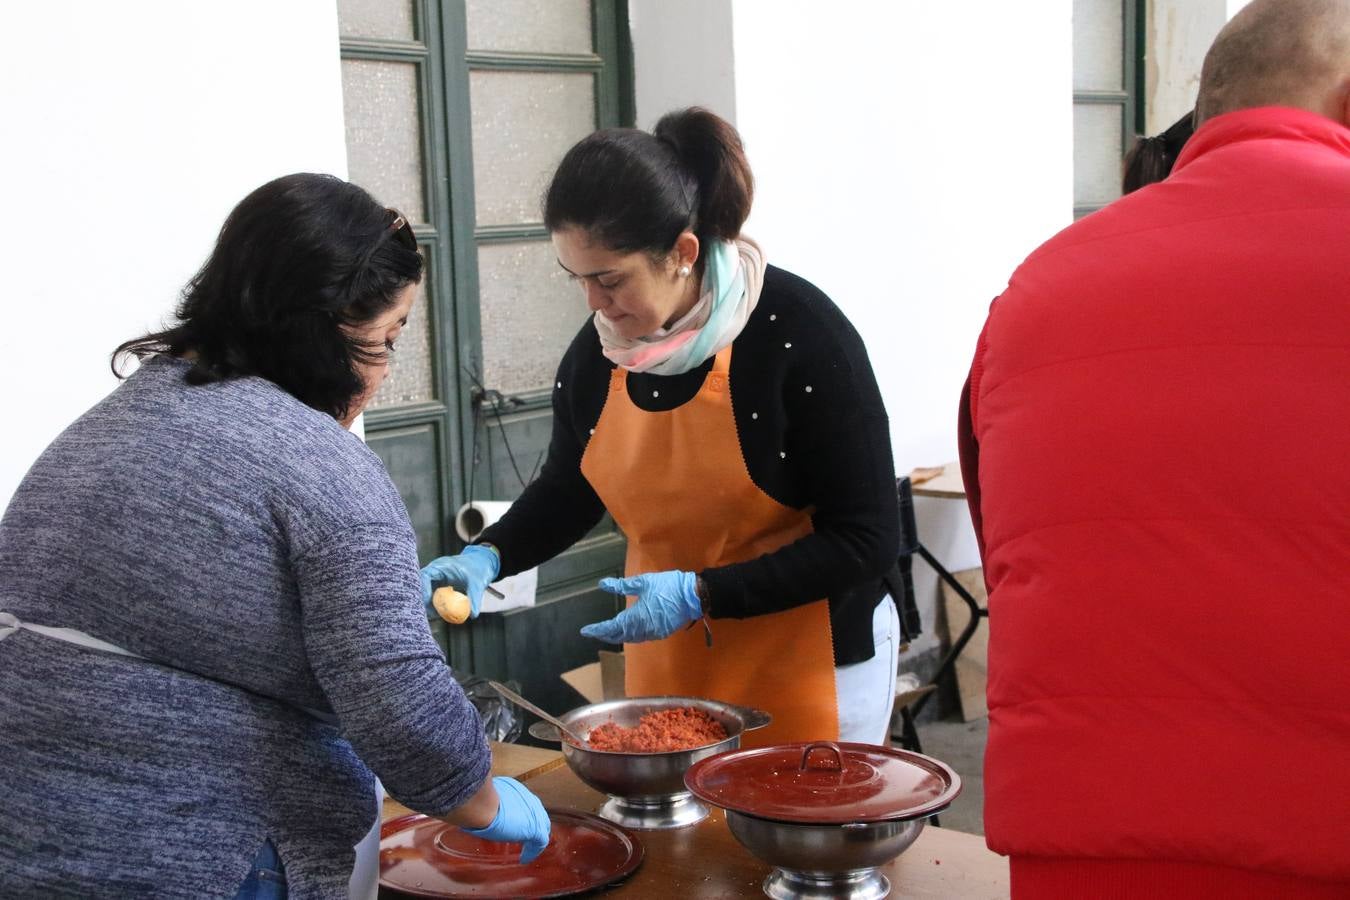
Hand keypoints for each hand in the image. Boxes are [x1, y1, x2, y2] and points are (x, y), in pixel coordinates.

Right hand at [420, 545, 499, 618]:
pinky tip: (438, 613)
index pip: (425, 575)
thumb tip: (472, 614)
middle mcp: (436, 571)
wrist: (481, 564)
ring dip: (427, 603)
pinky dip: (433, 604)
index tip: (427, 601)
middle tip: (429, 613)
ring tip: (435, 615)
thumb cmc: (478, 568)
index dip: (423, 588)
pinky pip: (431, 595)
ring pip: (425, 591)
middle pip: (421, 585)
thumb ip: (474, 599)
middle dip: (423, 599)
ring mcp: (436, 578)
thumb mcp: (477, 584)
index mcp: (442, 566)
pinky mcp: (438, 585)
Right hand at [462, 776, 550, 863]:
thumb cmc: (479, 799)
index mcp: (519, 791)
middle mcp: (530, 800)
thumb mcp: (485, 795)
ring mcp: (535, 815)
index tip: (517, 822)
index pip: (527, 806)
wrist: (483, 804)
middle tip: (524, 837)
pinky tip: (525, 858)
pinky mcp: (535, 829)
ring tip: (527, 848)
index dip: (523, 816)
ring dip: (533, 839)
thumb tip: (477, 803)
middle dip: (533, 826)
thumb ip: (489, 800)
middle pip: (538, 816)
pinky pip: (539, 842)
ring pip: (540, 829)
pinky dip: (532, 851)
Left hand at [580, 570, 701, 643]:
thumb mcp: (643, 582)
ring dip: (619, 636)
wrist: (692, 596)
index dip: (598, 630)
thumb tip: (603, 584)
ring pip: (631, 638)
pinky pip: (642, 637)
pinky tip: (630, 630)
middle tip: (596, 631)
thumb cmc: (666, 586)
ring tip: (610, 632)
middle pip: (620, 636)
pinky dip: (632, 635)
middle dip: (607, 634)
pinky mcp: (661, 633)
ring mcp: (653, 633)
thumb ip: (621, 586)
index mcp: (636, 617)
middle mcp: (643, 629)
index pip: (612, 628)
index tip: (586, 631)